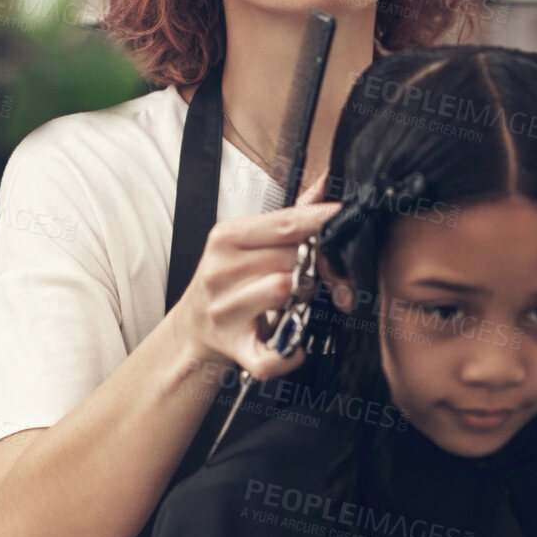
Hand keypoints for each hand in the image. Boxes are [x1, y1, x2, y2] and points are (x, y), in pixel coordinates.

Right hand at [174, 186, 339, 380]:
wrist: (192, 329)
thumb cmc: (228, 280)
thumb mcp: (248, 241)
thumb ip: (289, 215)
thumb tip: (327, 182)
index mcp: (225, 238)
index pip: (283, 224)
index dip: (319, 220)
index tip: (344, 214)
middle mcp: (220, 272)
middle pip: (290, 259)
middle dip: (312, 266)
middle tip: (314, 273)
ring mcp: (225, 311)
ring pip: (285, 293)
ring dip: (304, 298)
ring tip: (299, 299)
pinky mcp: (235, 347)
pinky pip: (273, 353)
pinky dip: (290, 354)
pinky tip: (295, 345)